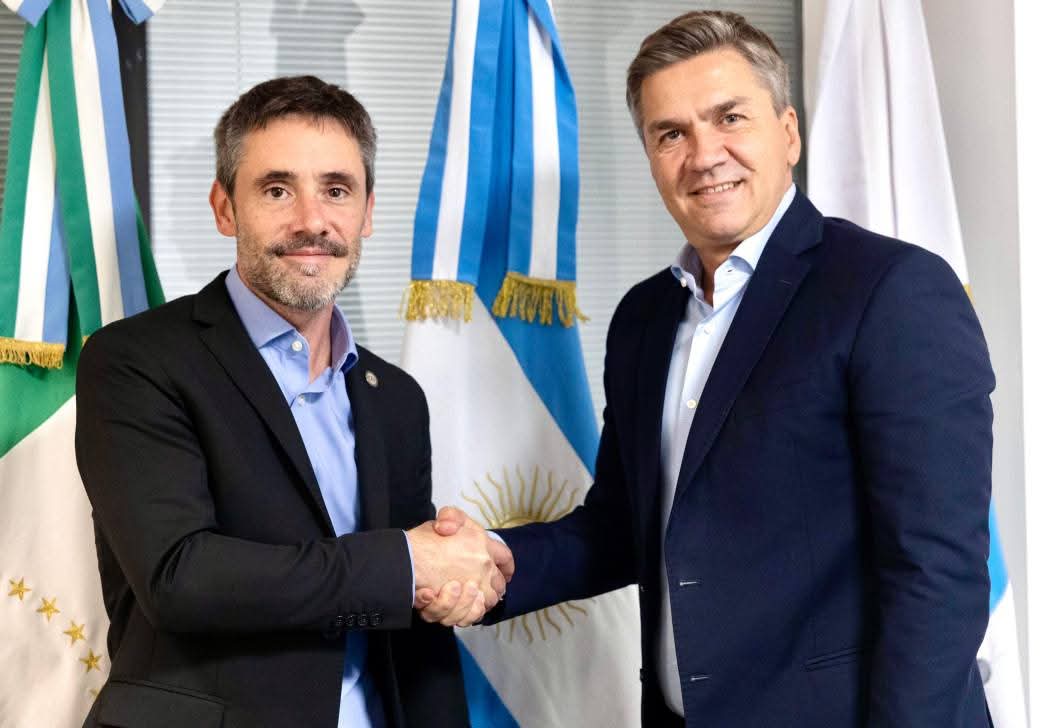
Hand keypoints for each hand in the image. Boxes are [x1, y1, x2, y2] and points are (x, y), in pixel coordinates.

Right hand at [414, 507, 514, 625]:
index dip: (506, 566)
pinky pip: (472, 615)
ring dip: (477, 601)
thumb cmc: (420, 542)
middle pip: (499, 584)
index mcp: (481, 543)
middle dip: (492, 587)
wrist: (404, 561)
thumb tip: (451, 527)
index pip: (505, 557)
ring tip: (463, 595)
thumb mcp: (441, 518)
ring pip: (486, 602)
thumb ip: (453, 517)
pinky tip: (459, 607)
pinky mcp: (460, 604)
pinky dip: (467, 614)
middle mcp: (483, 565)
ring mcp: (474, 586)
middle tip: (479, 587)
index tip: (505, 573)